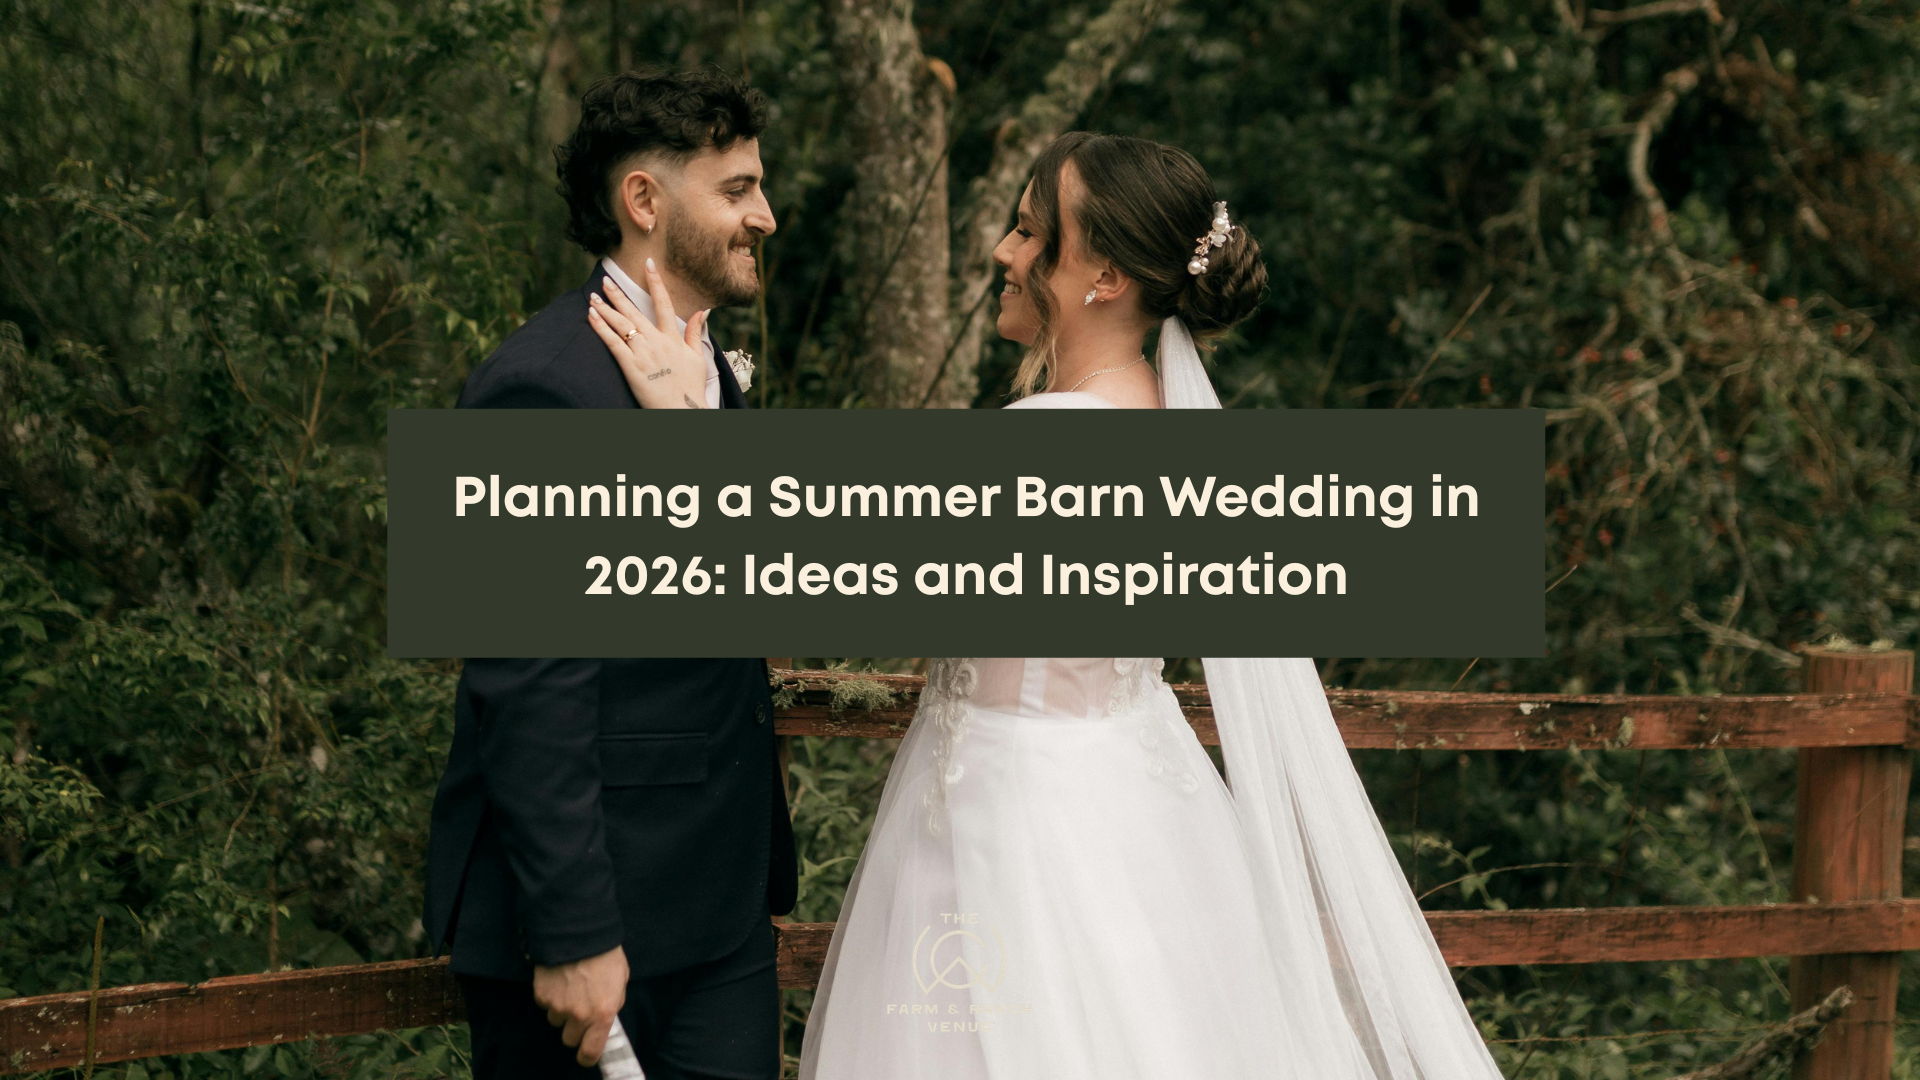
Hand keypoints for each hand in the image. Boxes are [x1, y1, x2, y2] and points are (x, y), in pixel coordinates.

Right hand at [533, 944, 628, 1065]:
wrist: (579, 932)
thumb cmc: (605, 953)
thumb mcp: (620, 980)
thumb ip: (613, 1002)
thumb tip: (606, 1016)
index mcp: (602, 1014)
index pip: (590, 1051)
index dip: (587, 1056)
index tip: (586, 1054)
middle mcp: (579, 1015)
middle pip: (570, 1039)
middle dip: (575, 1028)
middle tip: (580, 1010)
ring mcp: (558, 1006)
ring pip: (556, 1020)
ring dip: (562, 1010)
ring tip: (571, 987)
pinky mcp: (542, 995)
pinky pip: (545, 1004)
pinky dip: (551, 996)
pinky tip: (560, 979)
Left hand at [587, 257, 711, 408]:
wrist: (682, 410)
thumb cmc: (690, 387)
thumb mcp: (697, 358)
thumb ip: (696, 332)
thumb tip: (703, 310)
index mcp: (673, 338)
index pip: (664, 304)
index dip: (655, 282)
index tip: (648, 264)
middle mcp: (657, 341)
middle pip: (635, 311)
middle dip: (618, 294)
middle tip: (605, 279)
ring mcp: (643, 353)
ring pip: (621, 324)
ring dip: (605, 308)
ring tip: (593, 295)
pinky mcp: (631, 367)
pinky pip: (613, 343)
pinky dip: (601, 328)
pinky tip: (591, 316)